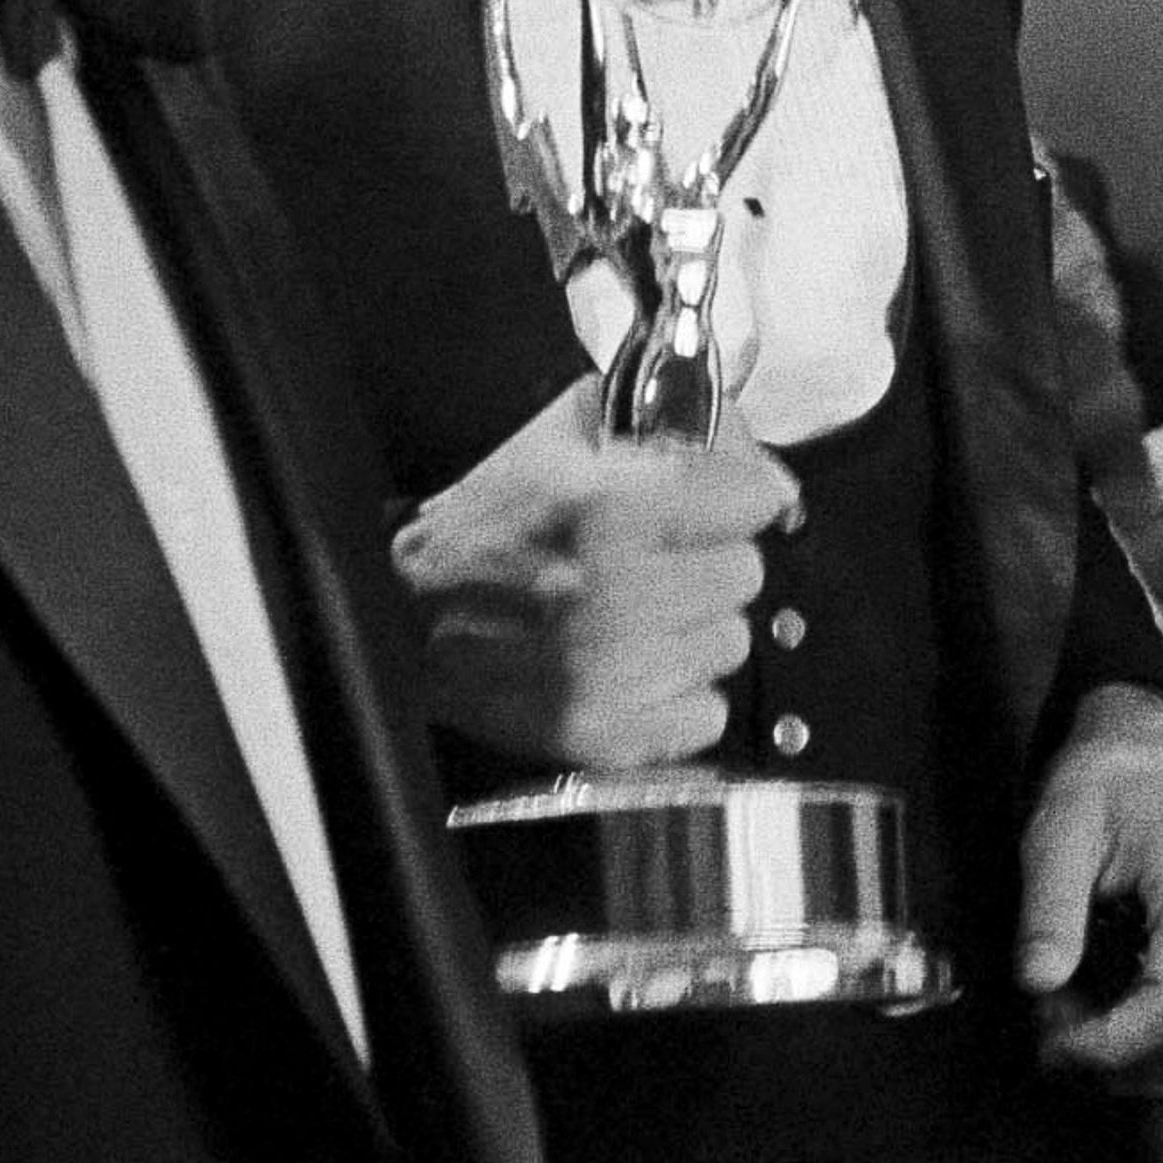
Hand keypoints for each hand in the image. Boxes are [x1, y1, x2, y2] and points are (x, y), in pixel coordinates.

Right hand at [391, 378, 797, 768]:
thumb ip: (678, 428)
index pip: (756, 499)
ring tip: (634, 616)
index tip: (705, 505)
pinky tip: (633, 670)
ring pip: (728, 643)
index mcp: (610, 507)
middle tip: (657, 563)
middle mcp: (614, 592)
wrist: (402, 611)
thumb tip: (761, 462)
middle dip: (707, 561)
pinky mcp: (598, 734)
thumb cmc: (488, 520)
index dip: (730, 498)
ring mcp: (608, 672)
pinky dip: (677, 698)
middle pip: (744, 574)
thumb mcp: (572, 432)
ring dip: (692, 630)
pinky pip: (704, 713)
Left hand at [1022, 682, 1162, 1090]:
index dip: (1112, 1041)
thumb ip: (1049, 909)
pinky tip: (1126, 1021)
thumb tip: (1039, 982)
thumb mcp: (1057, 831)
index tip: (1054, 1038)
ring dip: (1146, 1064)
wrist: (1152, 757)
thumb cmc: (1106, 787)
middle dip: (1119, 1057)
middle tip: (1056, 1023)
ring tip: (1088, 1022)